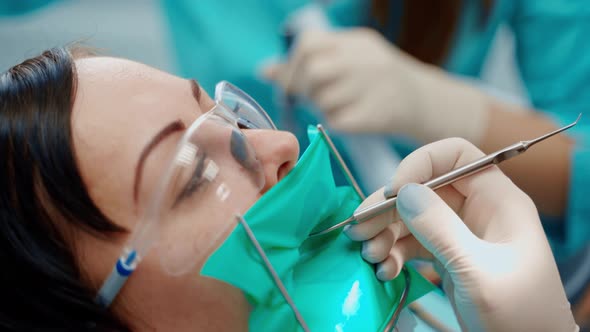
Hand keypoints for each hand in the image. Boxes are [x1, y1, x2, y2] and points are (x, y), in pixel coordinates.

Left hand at [264, 28, 489, 143]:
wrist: (424, 102)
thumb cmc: (377, 80)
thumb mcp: (348, 58)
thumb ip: (308, 61)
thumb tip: (264, 70)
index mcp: (355, 42)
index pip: (308, 45)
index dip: (292, 66)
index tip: (293, 82)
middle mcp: (364, 61)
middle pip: (313, 72)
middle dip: (304, 88)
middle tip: (313, 97)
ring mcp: (371, 88)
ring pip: (322, 100)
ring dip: (322, 106)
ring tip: (340, 105)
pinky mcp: (373, 116)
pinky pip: (335, 122)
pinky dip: (335, 123)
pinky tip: (350, 117)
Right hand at [345, 138, 577, 330]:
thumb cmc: (519, 314)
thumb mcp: (478, 271)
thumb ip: (441, 229)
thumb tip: (403, 192)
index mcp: (497, 200)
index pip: (456, 156)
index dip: (421, 164)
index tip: (393, 191)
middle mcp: (477, 210)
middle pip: (423, 189)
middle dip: (389, 207)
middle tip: (359, 230)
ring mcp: (460, 233)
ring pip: (412, 217)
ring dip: (385, 234)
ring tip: (371, 257)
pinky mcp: (447, 256)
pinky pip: (413, 243)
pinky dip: (394, 253)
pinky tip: (385, 270)